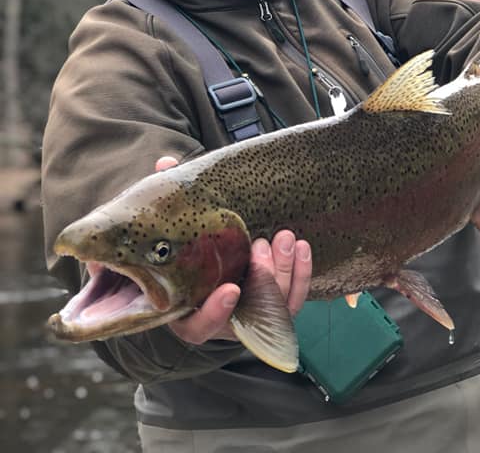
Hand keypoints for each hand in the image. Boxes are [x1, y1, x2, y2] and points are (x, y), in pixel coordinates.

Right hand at [154, 157, 312, 343]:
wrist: (205, 263)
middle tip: (261, 244)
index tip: (231, 289)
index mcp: (186, 311)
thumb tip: (166, 164)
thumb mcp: (172, 231)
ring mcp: (250, 314)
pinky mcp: (274, 305)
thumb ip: (170, 203)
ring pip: (275, 307)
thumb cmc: (183, 250)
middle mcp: (221, 320)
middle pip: (247, 315)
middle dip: (262, 279)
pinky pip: (293, 298)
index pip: (200, 327)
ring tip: (285, 237)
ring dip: (284, 272)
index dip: (215, 313)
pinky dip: (301, 274)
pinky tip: (302, 246)